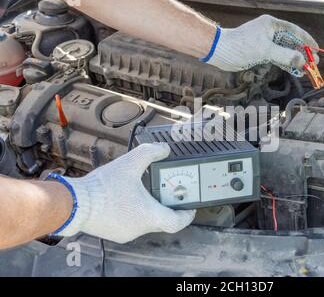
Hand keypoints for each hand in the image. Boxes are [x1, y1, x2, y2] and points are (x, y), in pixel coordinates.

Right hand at [57, 143, 195, 243]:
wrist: (74, 203)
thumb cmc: (103, 187)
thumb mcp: (130, 163)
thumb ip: (150, 152)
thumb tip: (164, 149)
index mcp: (149, 216)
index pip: (177, 222)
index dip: (187, 214)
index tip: (190, 207)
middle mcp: (140, 229)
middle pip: (162, 221)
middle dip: (166, 206)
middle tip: (167, 193)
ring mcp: (126, 233)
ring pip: (145, 222)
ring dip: (148, 209)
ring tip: (145, 192)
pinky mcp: (114, 233)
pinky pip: (131, 224)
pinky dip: (134, 213)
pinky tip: (127, 199)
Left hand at [205, 15, 318, 76]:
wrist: (220, 51)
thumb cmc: (241, 46)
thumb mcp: (265, 50)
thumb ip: (285, 55)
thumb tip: (302, 60)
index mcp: (272, 25)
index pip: (295, 31)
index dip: (307, 40)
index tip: (317, 50)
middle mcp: (270, 32)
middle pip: (291, 42)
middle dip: (303, 52)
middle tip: (314, 63)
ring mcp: (265, 42)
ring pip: (285, 51)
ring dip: (295, 60)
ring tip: (307, 69)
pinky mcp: (260, 53)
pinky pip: (277, 57)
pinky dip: (285, 63)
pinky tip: (294, 70)